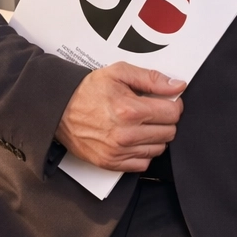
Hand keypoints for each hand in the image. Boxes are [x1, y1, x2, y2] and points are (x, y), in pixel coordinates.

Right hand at [54, 63, 184, 171]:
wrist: (58, 109)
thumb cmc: (87, 90)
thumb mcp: (118, 73)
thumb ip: (151, 78)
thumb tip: (177, 86)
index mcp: (130, 109)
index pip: (173, 113)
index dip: (173, 104)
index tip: (165, 101)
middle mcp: (126, 134)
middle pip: (169, 132)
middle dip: (164, 120)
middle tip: (150, 111)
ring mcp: (119, 151)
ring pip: (159, 148)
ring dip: (154, 136)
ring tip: (139, 124)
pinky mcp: (111, 163)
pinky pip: (143, 163)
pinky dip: (142, 152)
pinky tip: (132, 138)